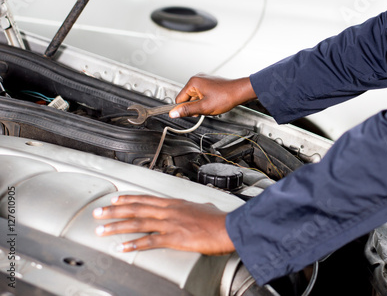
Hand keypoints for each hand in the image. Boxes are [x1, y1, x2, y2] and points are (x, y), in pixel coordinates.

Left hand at [93, 195, 234, 254]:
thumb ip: (195, 207)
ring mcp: (170, 223)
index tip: (115, 199)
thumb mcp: (204, 207)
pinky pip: (149, 241)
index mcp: (175, 203)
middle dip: (114, 211)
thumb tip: (199, 207)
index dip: (128, 199)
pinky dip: (133, 244)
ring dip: (117, 226)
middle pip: (136, 209)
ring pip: (137, 223)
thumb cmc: (219, 219)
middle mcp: (169, 211)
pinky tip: (122, 247)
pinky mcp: (174, 238)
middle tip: (98, 212)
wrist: (228, 226)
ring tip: (101, 229)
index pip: (146, 199)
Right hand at [169, 74, 256, 117]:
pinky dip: (206, 101)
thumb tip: (173, 113)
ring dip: (201, 104)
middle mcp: (197, 79)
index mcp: (193, 82)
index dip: (185, 108)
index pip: (179, 99)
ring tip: (211, 105)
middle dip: (195, 106)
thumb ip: (187, 110)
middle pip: (187, 98)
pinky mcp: (209, 84)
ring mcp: (204, 80)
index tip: (193, 113)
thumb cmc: (226, 97)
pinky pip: (202, 95)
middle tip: (205, 109)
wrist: (240, 92)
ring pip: (196, 97)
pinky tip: (214, 103)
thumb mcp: (204, 107)